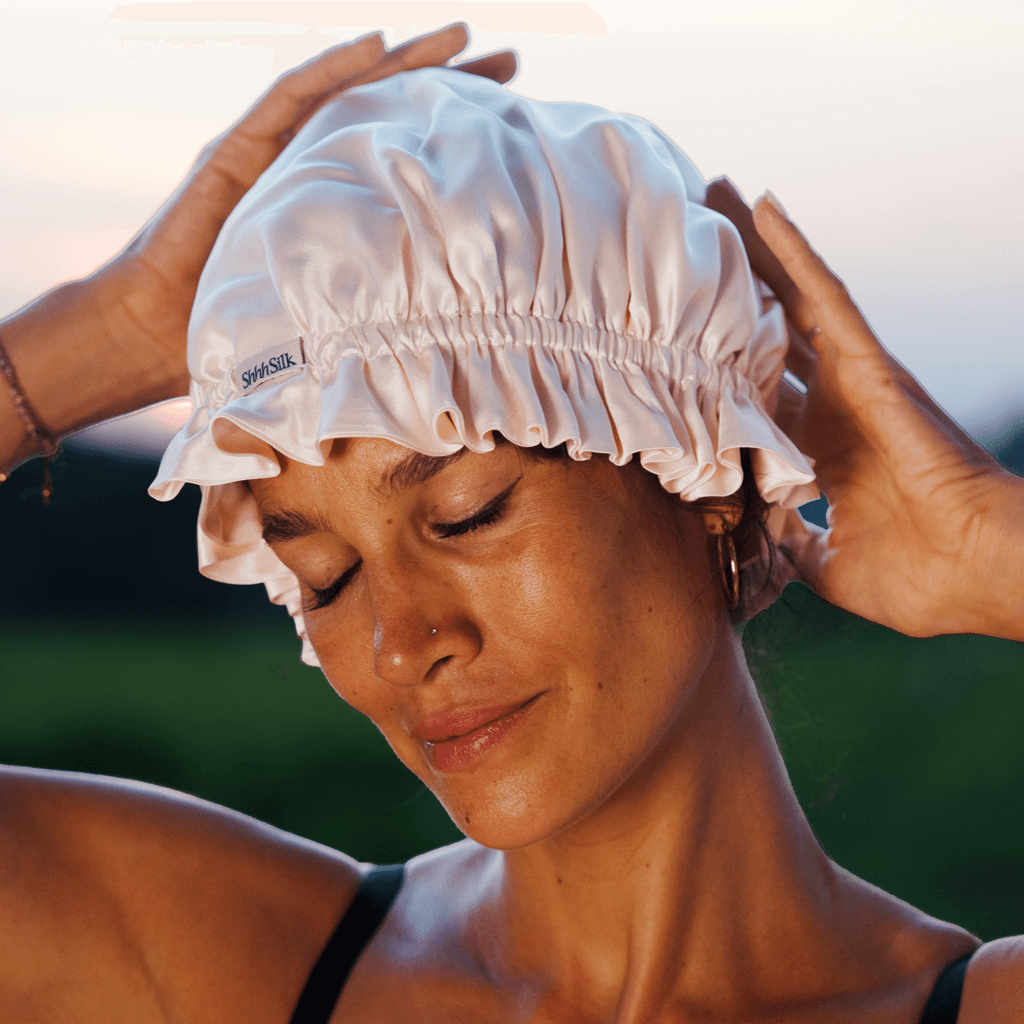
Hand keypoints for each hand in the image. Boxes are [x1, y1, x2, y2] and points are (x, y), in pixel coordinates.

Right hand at [0, 25, 515, 470]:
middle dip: (449, 87)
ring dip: (403, 61)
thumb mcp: (329, 322)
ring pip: (347, 93)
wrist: (153, 334)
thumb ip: (376, 312)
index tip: (515, 129)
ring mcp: (272, 155)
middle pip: (389, 114)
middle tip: (513, 63)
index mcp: (336, 208)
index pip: (406, 161)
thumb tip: (456, 348)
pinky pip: (287, 100)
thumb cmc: (239, 338)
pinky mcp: (233, 152)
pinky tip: (375, 45)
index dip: (456, 142)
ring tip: (462, 36)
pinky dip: (330, 70)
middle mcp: (310, 171)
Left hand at [705, 178, 1023, 640]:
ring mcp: (849, 378)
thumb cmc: (920, 576)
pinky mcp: (869, 363)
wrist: (979, 572)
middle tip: (680, 244)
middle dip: (727, 290)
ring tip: (710, 195)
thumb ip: (787, 544)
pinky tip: (763, 207)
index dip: (715, 369)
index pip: (755, 396)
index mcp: (816, 451)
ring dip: (752, 250)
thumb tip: (757, 535)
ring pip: (790, 296)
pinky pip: (827, 296)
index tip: (668, 346)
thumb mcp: (827, 566)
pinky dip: (796, 251)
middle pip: (766, 331)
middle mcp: (829, 404)